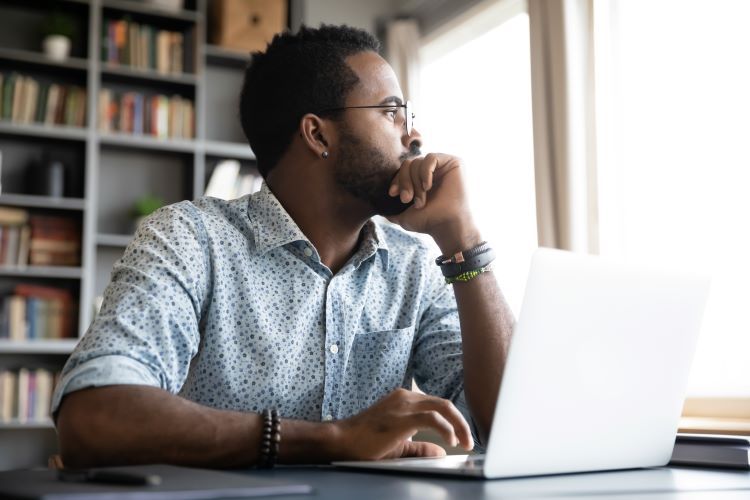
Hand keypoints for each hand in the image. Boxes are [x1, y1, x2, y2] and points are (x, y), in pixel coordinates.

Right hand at [331, 388, 473, 460]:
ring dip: (458, 426)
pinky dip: (446, 429)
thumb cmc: (364, 442)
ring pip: (443, 407)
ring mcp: (404, 405)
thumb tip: (441, 451)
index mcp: (404, 400)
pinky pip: (433, 419)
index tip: (461, 437)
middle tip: (468, 441)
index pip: (437, 405)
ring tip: (465, 442)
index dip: (453, 421)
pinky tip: (451, 441)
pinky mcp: (402, 417)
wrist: (341, 440)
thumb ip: (419, 447)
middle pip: (444, 404)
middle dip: (461, 422)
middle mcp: (406, 397)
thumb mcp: (397, 445)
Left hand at [386, 153, 480, 252]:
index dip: (396, 180)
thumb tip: (379, 206)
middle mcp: (432, 171)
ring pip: (417, 162)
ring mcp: (443, 165)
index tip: (393, 194)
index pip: (403, 170)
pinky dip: (425, 172)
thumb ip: (391, 209)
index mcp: (421, 179)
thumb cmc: (429, 221)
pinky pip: (430, 158)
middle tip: (406, 199)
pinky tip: (427, 187)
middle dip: (404, 182)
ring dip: (415, 183)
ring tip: (420, 200)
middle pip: (408, 164)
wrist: (446, 226)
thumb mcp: (403, 215)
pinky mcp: (453, 162)